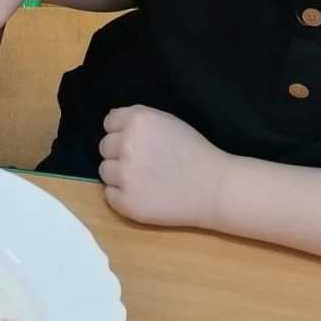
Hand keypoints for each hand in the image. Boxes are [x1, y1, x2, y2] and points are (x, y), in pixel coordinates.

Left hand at [98, 106, 227, 228]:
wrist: (215, 188)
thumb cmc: (194, 151)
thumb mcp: (168, 122)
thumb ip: (139, 119)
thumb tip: (112, 121)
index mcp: (137, 121)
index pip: (109, 123)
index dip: (123, 132)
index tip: (139, 143)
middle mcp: (126, 145)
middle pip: (105, 147)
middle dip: (120, 153)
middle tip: (145, 162)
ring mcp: (124, 175)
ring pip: (105, 171)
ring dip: (119, 175)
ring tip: (147, 179)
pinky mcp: (126, 201)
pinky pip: (109, 195)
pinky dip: (123, 196)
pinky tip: (145, 194)